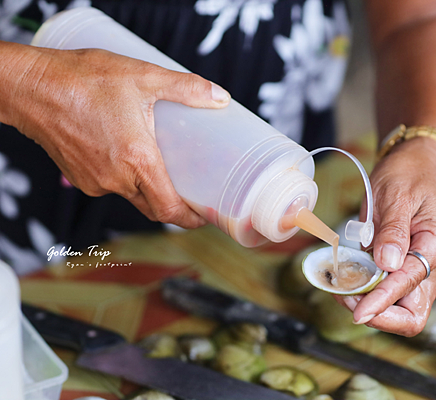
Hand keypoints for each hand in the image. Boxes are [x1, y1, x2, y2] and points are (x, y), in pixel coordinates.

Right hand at [1, 44, 229, 228]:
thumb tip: (221, 97)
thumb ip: (186, 88)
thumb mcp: (142, 76)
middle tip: (193, 192)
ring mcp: (95, 181)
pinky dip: (126, 179)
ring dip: (149, 188)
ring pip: (132, 195)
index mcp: (136, 161)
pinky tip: (132, 156)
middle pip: (153, 207)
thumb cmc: (82, 80)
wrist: (28, 86)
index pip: (168, 209)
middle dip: (175, 205)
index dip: (190, 218)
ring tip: (165, 167)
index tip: (205, 216)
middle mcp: (116, 179)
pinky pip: (111, 185)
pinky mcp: (80, 177)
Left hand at [335, 138, 435, 335]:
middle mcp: (433, 265)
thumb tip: (387, 265)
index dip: (382, 301)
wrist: (410, 166)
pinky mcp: (404, 271)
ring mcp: (420, 271)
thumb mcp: (397, 196)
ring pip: (401, 311)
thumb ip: (393, 231)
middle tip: (350, 302)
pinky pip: (389, 295)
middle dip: (381, 316)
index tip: (359, 311)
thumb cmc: (406, 176)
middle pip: (413, 315)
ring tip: (344, 291)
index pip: (409, 284)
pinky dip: (369, 296)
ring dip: (372, 309)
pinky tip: (349, 283)